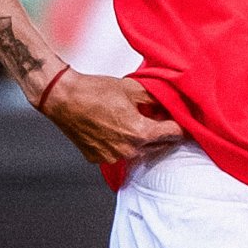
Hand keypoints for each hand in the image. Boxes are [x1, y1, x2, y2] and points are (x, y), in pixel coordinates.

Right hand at [41, 69, 184, 164]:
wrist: (63, 98)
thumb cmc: (97, 91)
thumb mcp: (133, 89)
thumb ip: (156, 99)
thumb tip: (172, 103)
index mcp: (140, 133)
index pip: (174, 135)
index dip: (182, 125)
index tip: (184, 119)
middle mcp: (128, 151)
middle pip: (159, 146)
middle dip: (164, 133)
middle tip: (165, 119)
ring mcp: (112, 158)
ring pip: (139, 152)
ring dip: (144, 140)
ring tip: (140, 122)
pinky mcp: (98, 159)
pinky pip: (119, 154)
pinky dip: (124, 144)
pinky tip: (119, 129)